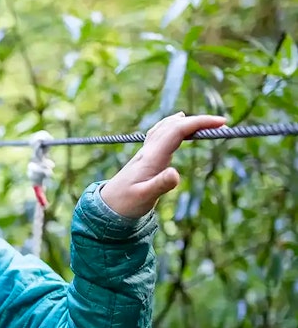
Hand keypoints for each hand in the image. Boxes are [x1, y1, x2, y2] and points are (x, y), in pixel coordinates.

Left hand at [99, 112, 226, 217]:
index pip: (177, 130)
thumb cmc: (125, 204)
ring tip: (205, 120)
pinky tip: (176, 123)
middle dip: (198, 120)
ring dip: (186, 120)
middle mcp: (148, 150)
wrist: (106, 207)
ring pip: (165, 127)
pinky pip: (160, 133)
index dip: (199, 123)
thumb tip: (176, 174)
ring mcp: (145, 153)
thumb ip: (160, 185)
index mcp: (151, 157)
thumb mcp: (144, 198)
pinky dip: (173, 125)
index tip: (221, 123)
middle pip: (173, 125)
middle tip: (222, 123)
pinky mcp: (145, 158)